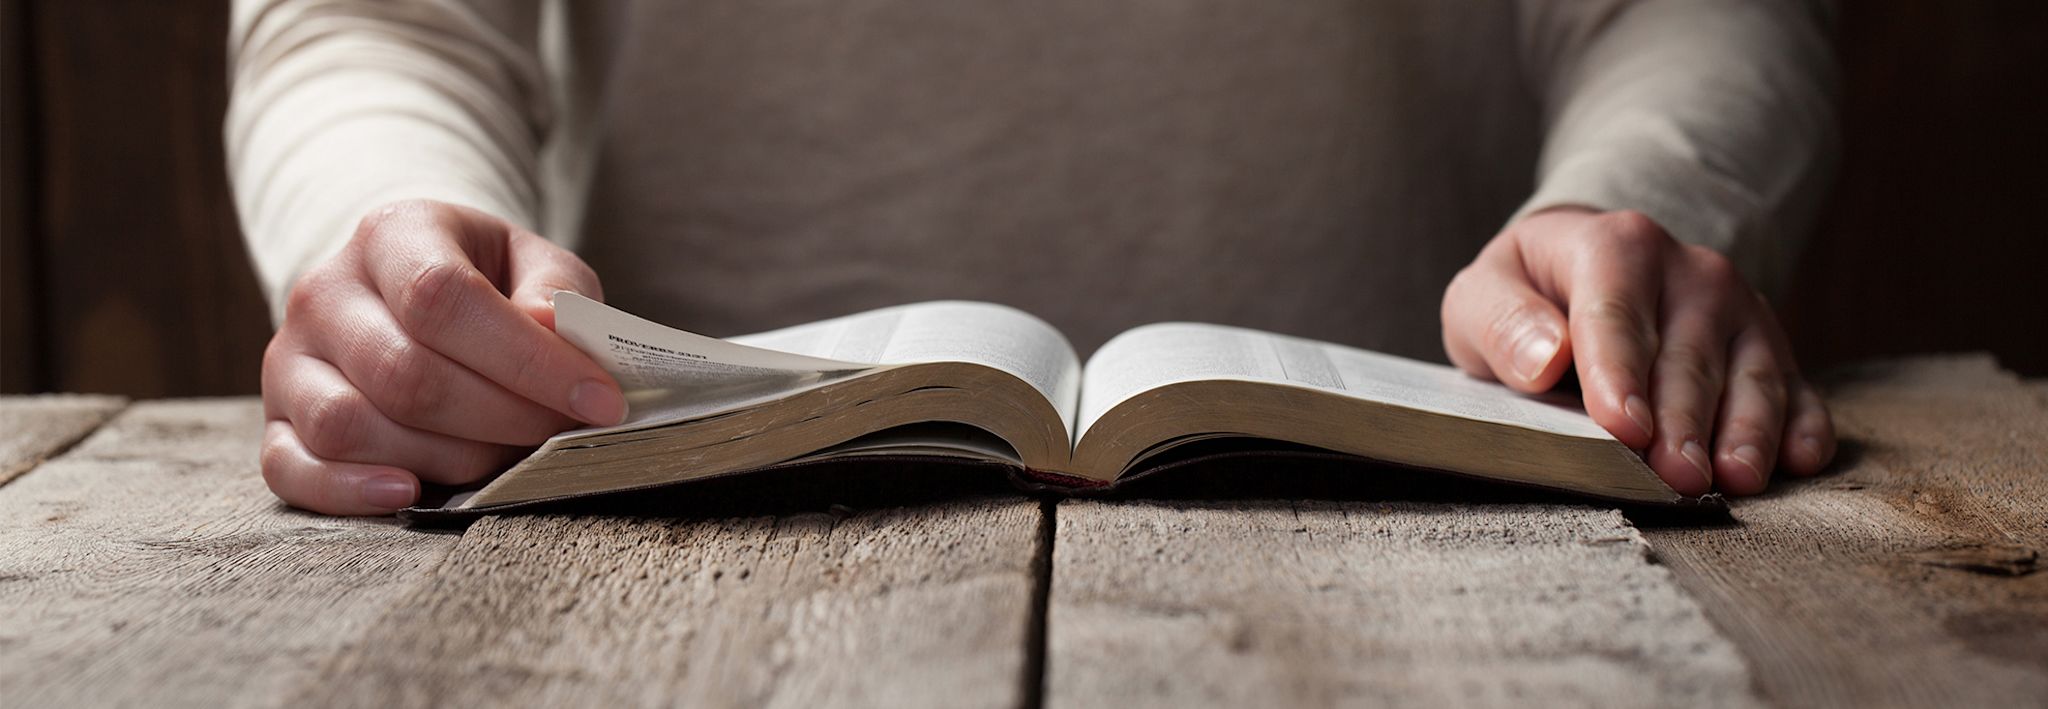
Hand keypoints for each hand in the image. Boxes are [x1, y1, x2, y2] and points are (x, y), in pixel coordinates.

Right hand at [260, 199, 624, 514]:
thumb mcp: (534, 263)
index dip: (527, 360)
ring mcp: (289, 358)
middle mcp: (324, 292)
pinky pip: (290, 468)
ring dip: (444, 460)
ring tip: (501, 458)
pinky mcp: (276, 419)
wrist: (410, 287)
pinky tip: (410, 494)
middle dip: (500, 419)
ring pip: (349, 426)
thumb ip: (557, 292)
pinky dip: (349, 492)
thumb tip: (551, 331)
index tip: (598, 400)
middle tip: (558, 437)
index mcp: (391, 234)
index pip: (444, 298)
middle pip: (405, 374)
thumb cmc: (487, 281)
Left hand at [1441, 207, 1834, 495]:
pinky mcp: (1766, 345)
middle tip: (1678, 477)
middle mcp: (1689, 271)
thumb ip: (1502, 322)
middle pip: (1686, 356)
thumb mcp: (1484, 295)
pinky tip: (1800, 459)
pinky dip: (1802, 423)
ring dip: (1747, 429)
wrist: (1585, 268)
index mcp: (1615, 246)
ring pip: (1750, 373)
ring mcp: (1737, 308)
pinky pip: (1795, 385)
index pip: (1616, 317)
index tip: (1623, 428)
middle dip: (1682, 420)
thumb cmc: (1528, 295)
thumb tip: (1544, 360)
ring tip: (1738, 480)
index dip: (1620, 375)